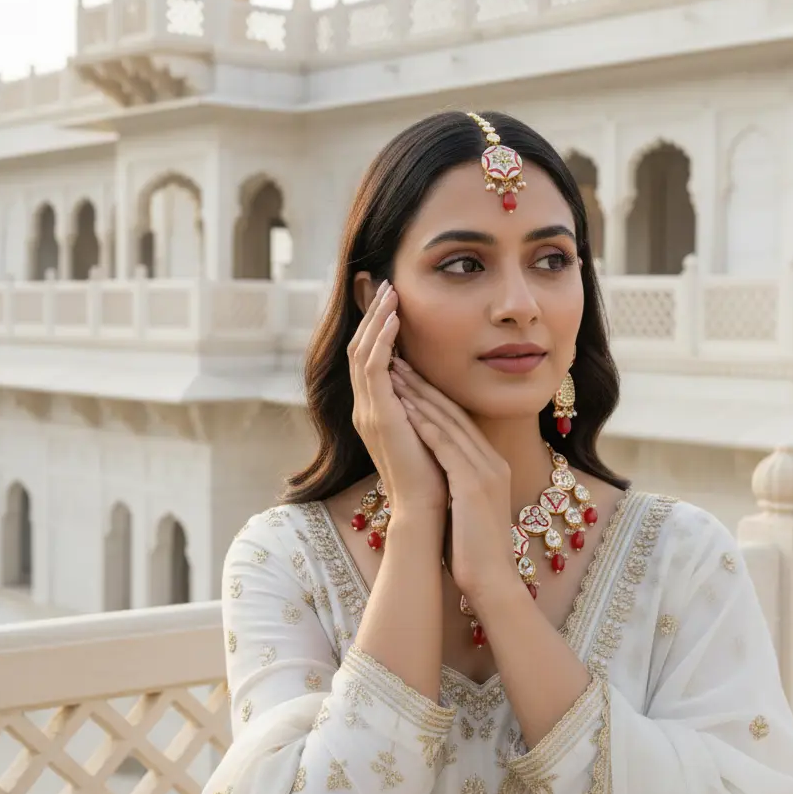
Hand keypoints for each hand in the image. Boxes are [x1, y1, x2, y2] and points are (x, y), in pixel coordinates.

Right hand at [348, 281, 447, 519]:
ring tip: (391, 291)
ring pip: (362, 351)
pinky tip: (395, 319)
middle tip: (385, 284)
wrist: (426, 510)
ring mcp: (367, 411)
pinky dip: (382, 340)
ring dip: (376, 318)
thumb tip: (432, 381)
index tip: (390, 299)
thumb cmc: (433, 475)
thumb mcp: (426, 429)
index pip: (368, 358)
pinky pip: (374, 367)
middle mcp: (364, 407)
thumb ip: (421, 405)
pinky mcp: (378, 415)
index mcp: (375, 410)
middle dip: (372, 314)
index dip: (376, 327)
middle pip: (359, 347)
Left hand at [389, 359, 518, 610]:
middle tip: (398, 360)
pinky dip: (426, 426)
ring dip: (420, 396)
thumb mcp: (470, 507)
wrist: (494, 583)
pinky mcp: (473, 485)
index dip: (433, 395)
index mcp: (491, 465)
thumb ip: (460, 482)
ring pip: (449, 423)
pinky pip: (447, 447)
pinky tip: (406, 408)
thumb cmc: (475, 552)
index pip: (459, 420)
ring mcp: (485, 471)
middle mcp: (491, 461)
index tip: (408, 375)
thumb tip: (440, 471)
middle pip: (454, 413)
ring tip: (395, 374)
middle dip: (423, 385)